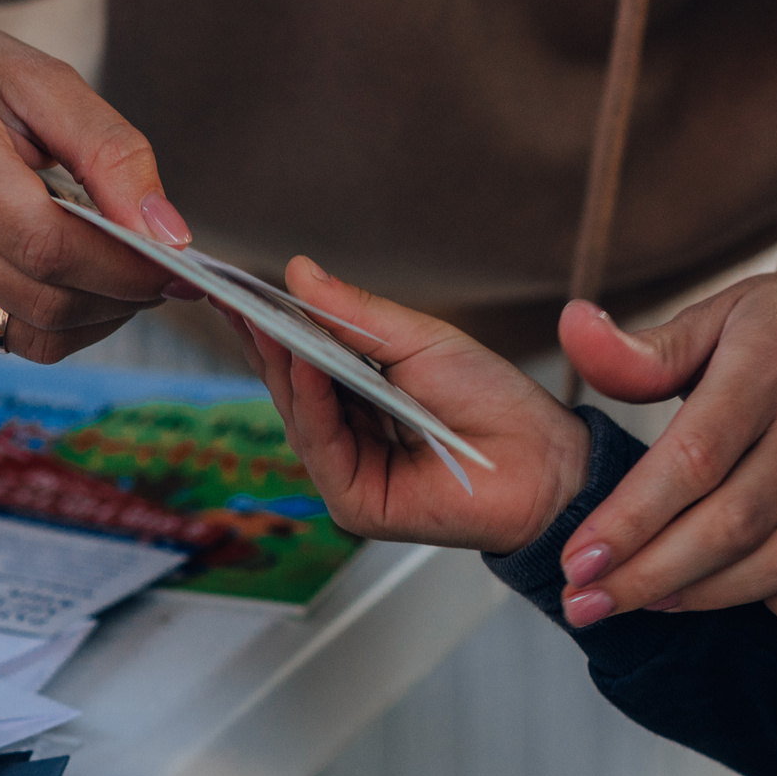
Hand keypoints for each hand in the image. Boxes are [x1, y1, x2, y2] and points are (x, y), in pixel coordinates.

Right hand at [0, 0, 193, 361]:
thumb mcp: (43, 80)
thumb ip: (113, 153)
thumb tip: (170, 237)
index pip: (48, 246)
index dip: (125, 268)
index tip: (178, 262)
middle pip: (45, 300)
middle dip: (122, 296)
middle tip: (161, 268)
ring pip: (32, 335)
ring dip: (98, 316)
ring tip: (120, 270)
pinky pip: (8, 337)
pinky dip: (59, 319)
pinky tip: (69, 274)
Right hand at [232, 258, 591, 554]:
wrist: (544, 461)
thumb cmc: (494, 403)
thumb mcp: (420, 340)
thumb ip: (356, 314)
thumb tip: (298, 273)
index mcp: (357, 397)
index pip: (298, 358)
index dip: (266, 323)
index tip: (232, 285)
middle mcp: (345, 437)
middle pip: (289, 387)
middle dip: (263, 340)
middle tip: (235, 294)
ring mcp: (347, 473)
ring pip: (298, 415)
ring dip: (282, 364)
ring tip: (268, 320)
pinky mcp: (356, 503)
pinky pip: (322, 446)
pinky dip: (313, 402)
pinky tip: (306, 363)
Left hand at [556, 260, 776, 627]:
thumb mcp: (715, 317)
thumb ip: (642, 350)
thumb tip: (569, 329)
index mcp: (771, 363)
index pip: (694, 459)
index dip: (631, 519)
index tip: (577, 562)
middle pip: (734, 522)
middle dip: (651, 574)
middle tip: (587, 604)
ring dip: (712, 595)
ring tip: (650, 600)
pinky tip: (743, 597)